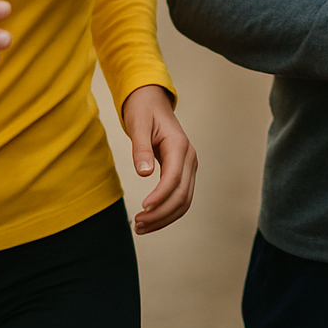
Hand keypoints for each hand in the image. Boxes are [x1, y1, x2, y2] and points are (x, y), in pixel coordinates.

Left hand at [121, 84, 197, 233]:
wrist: (152, 101)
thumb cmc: (144, 110)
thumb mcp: (139, 125)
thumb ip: (141, 148)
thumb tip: (143, 172)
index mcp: (179, 146)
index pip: (174, 178)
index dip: (160, 197)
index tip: (142, 209)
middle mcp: (189, 158)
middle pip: (182, 195)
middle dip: (161, 214)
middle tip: (137, 224)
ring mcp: (189, 166)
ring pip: (184, 201)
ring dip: (165, 217)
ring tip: (141, 226)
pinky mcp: (184, 172)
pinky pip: (181, 197)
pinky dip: (167, 211)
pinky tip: (150, 218)